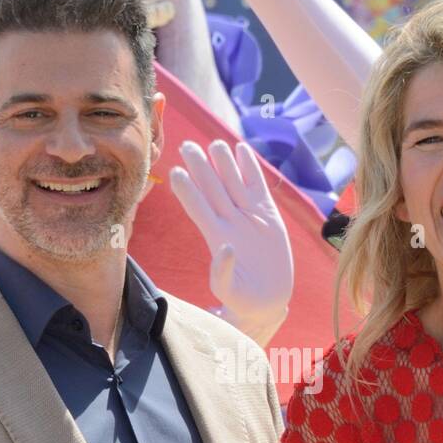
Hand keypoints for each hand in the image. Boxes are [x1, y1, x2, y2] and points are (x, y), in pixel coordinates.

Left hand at [170, 140, 292, 346]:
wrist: (267, 298)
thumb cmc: (243, 299)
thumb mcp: (231, 293)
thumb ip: (223, 273)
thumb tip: (225, 248)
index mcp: (216, 238)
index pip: (198, 209)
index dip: (188, 191)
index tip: (175, 173)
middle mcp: (229, 221)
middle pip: (212, 189)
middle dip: (200, 168)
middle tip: (186, 146)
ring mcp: (248, 215)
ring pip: (232, 183)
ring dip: (223, 163)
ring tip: (214, 143)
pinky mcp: (267, 214)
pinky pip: (257, 186)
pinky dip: (250, 168)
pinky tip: (241, 150)